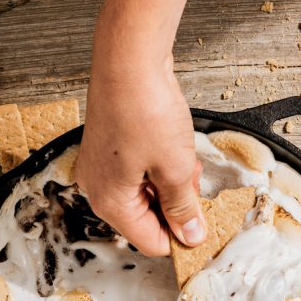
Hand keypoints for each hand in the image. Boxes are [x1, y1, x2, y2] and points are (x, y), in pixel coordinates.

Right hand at [76, 59, 205, 256]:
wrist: (127, 58)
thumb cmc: (144, 107)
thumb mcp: (175, 168)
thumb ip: (183, 207)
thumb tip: (190, 235)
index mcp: (110, 202)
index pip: (151, 242)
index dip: (180, 235)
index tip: (202, 224)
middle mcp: (99, 189)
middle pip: (146, 219)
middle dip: (175, 204)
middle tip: (192, 178)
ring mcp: (100, 169)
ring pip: (144, 194)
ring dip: (169, 184)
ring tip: (182, 157)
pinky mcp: (107, 150)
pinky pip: (138, 173)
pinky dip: (158, 167)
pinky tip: (170, 147)